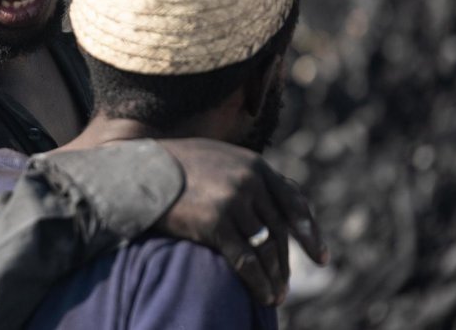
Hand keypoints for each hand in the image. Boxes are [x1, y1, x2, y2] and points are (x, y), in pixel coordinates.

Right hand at [155, 138, 328, 305]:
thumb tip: (276, 194)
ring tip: (276, 296)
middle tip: (288, 286)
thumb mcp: (216, 158)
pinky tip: (263, 296)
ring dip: (275, 277)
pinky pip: (245, 260)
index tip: (321, 258)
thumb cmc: (172, 165)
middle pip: (279, 230)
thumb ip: (246, 173)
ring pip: (265, 247)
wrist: (134, 170)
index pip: (293, 202)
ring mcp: (232, 200)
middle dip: (286, 263)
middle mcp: (248, 180)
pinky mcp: (214, 222)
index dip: (310, 233)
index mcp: (254, 164)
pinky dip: (258, 282)